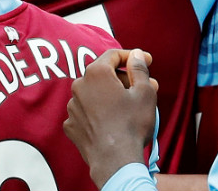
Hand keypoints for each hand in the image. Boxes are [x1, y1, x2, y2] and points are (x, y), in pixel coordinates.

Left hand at [64, 49, 157, 188]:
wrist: (115, 162)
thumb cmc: (131, 125)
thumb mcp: (145, 92)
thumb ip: (139, 68)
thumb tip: (135, 55)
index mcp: (96, 73)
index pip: (114, 55)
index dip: (132, 56)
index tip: (146, 61)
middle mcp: (79, 86)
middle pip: (104, 74)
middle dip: (125, 78)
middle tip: (145, 87)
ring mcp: (72, 106)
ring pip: (95, 93)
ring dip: (111, 95)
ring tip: (130, 107)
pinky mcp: (71, 125)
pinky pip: (87, 111)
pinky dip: (99, 112)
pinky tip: (113, 121)